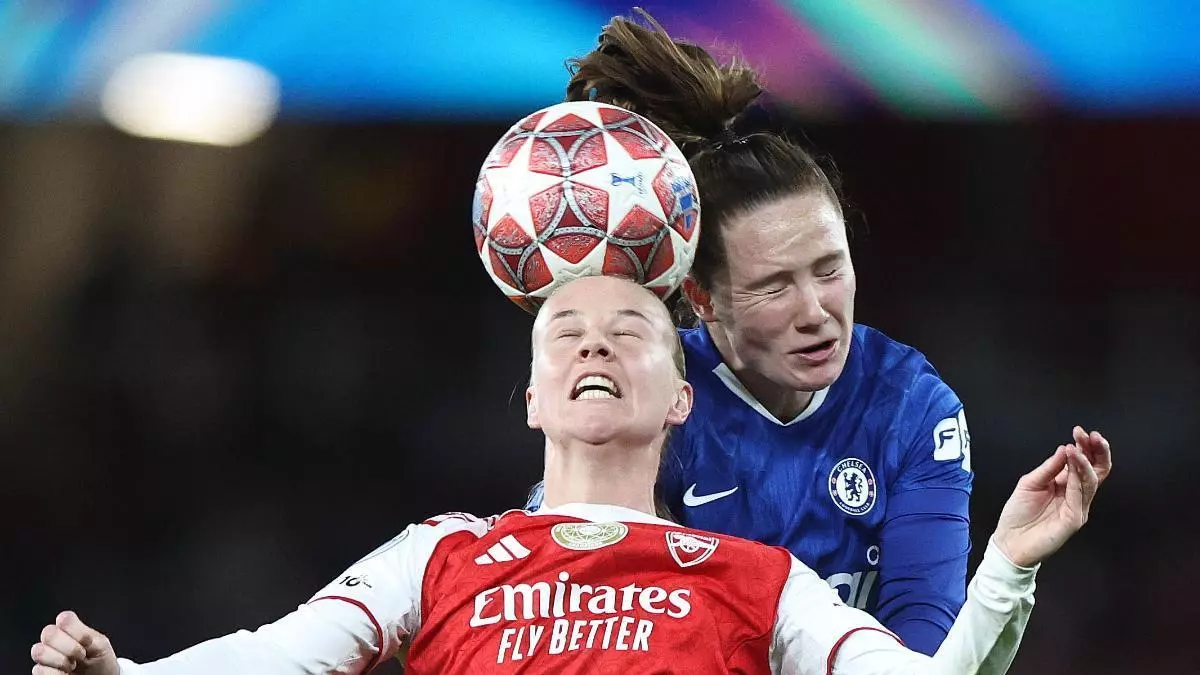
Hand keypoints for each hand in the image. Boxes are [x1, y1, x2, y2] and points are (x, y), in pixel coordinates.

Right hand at [31, 611, 118, 674]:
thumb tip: (63, 619)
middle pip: (48, 632)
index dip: (77, 632)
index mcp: (71, 629)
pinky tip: (65, 674)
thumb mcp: (100, 645)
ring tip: (73, 666)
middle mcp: (55, 640)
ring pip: (39, 651)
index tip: (88, 643)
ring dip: (60, 660)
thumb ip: (83, 632)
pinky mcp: (41, 671)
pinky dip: (55, 673)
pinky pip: (38, 670)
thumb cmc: (100, 662)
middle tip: (81, 656)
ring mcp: (46, 656)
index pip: (64, 618)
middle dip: (69, 647)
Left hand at [992, 428, 1111, 567]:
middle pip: (1096, 471)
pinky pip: (1080, 494)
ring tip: (1077, 446)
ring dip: (1085, 461)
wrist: (1009, 541)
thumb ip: (1049, 468)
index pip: (1083, 463)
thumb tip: (1064, 448)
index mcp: (1065, 485)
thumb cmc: (1018, 514)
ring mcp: (1077, 507)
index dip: (1085, 447)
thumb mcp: (1029, 483)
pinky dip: (1079, 475)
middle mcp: (1075, 495)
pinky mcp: (1074, 519)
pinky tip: (1073, 461)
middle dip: (1096, 451)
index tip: (1080, 432)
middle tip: (1091, 436)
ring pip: (1091, 480)